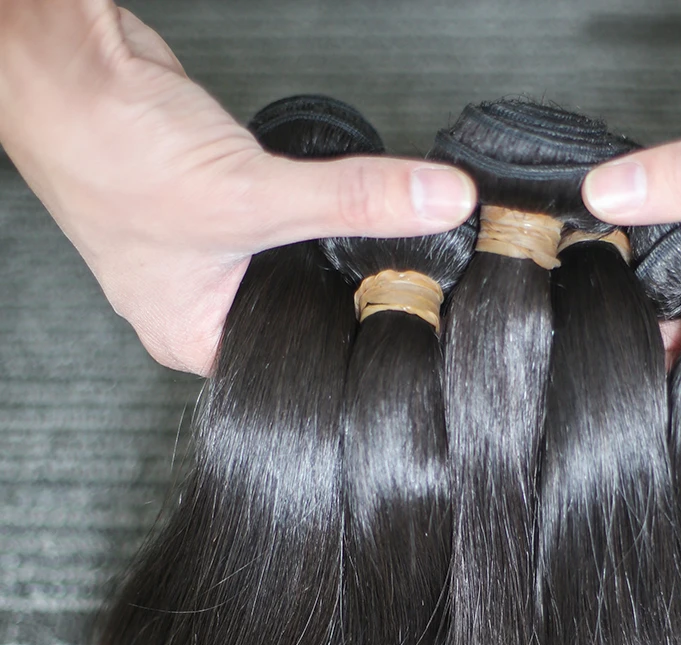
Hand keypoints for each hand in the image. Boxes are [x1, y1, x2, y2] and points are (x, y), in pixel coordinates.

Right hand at [0, 0, 475, 374]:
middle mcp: (198, 305)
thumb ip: (354, 201)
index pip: (289, 362)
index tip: (404, 324)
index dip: (345, 342)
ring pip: (288, 268)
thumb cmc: (111, 153)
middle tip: (405, 284)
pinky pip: (280, 224)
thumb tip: (437, 204)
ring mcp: (205, 256)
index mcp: (193, 337)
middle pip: (294, 314)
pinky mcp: (218, 207)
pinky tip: (334, 209)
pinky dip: (308, 213)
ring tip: (372, 247)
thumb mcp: (253, 195)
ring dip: (324, 250)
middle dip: (343, 294)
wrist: (67, 69)